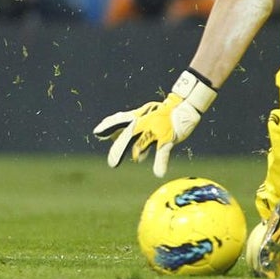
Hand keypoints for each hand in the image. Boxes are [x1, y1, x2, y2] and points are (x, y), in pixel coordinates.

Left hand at [92, 69, 216, 177]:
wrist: (183, 105)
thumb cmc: (161, 114)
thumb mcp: (143, 118)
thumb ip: (129, 128)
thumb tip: (112, 137)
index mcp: (138, 118)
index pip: (119, 120)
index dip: (108, 126)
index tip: (96, 133)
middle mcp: (144, 123)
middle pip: (128, 135)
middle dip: (119, 148)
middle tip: (112, 163)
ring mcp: (155, 130)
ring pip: (143, 143)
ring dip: (140, 152)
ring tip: (137, 160)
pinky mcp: (167, 137)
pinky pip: (163, 152)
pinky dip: (160, 163)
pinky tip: (158, 173)